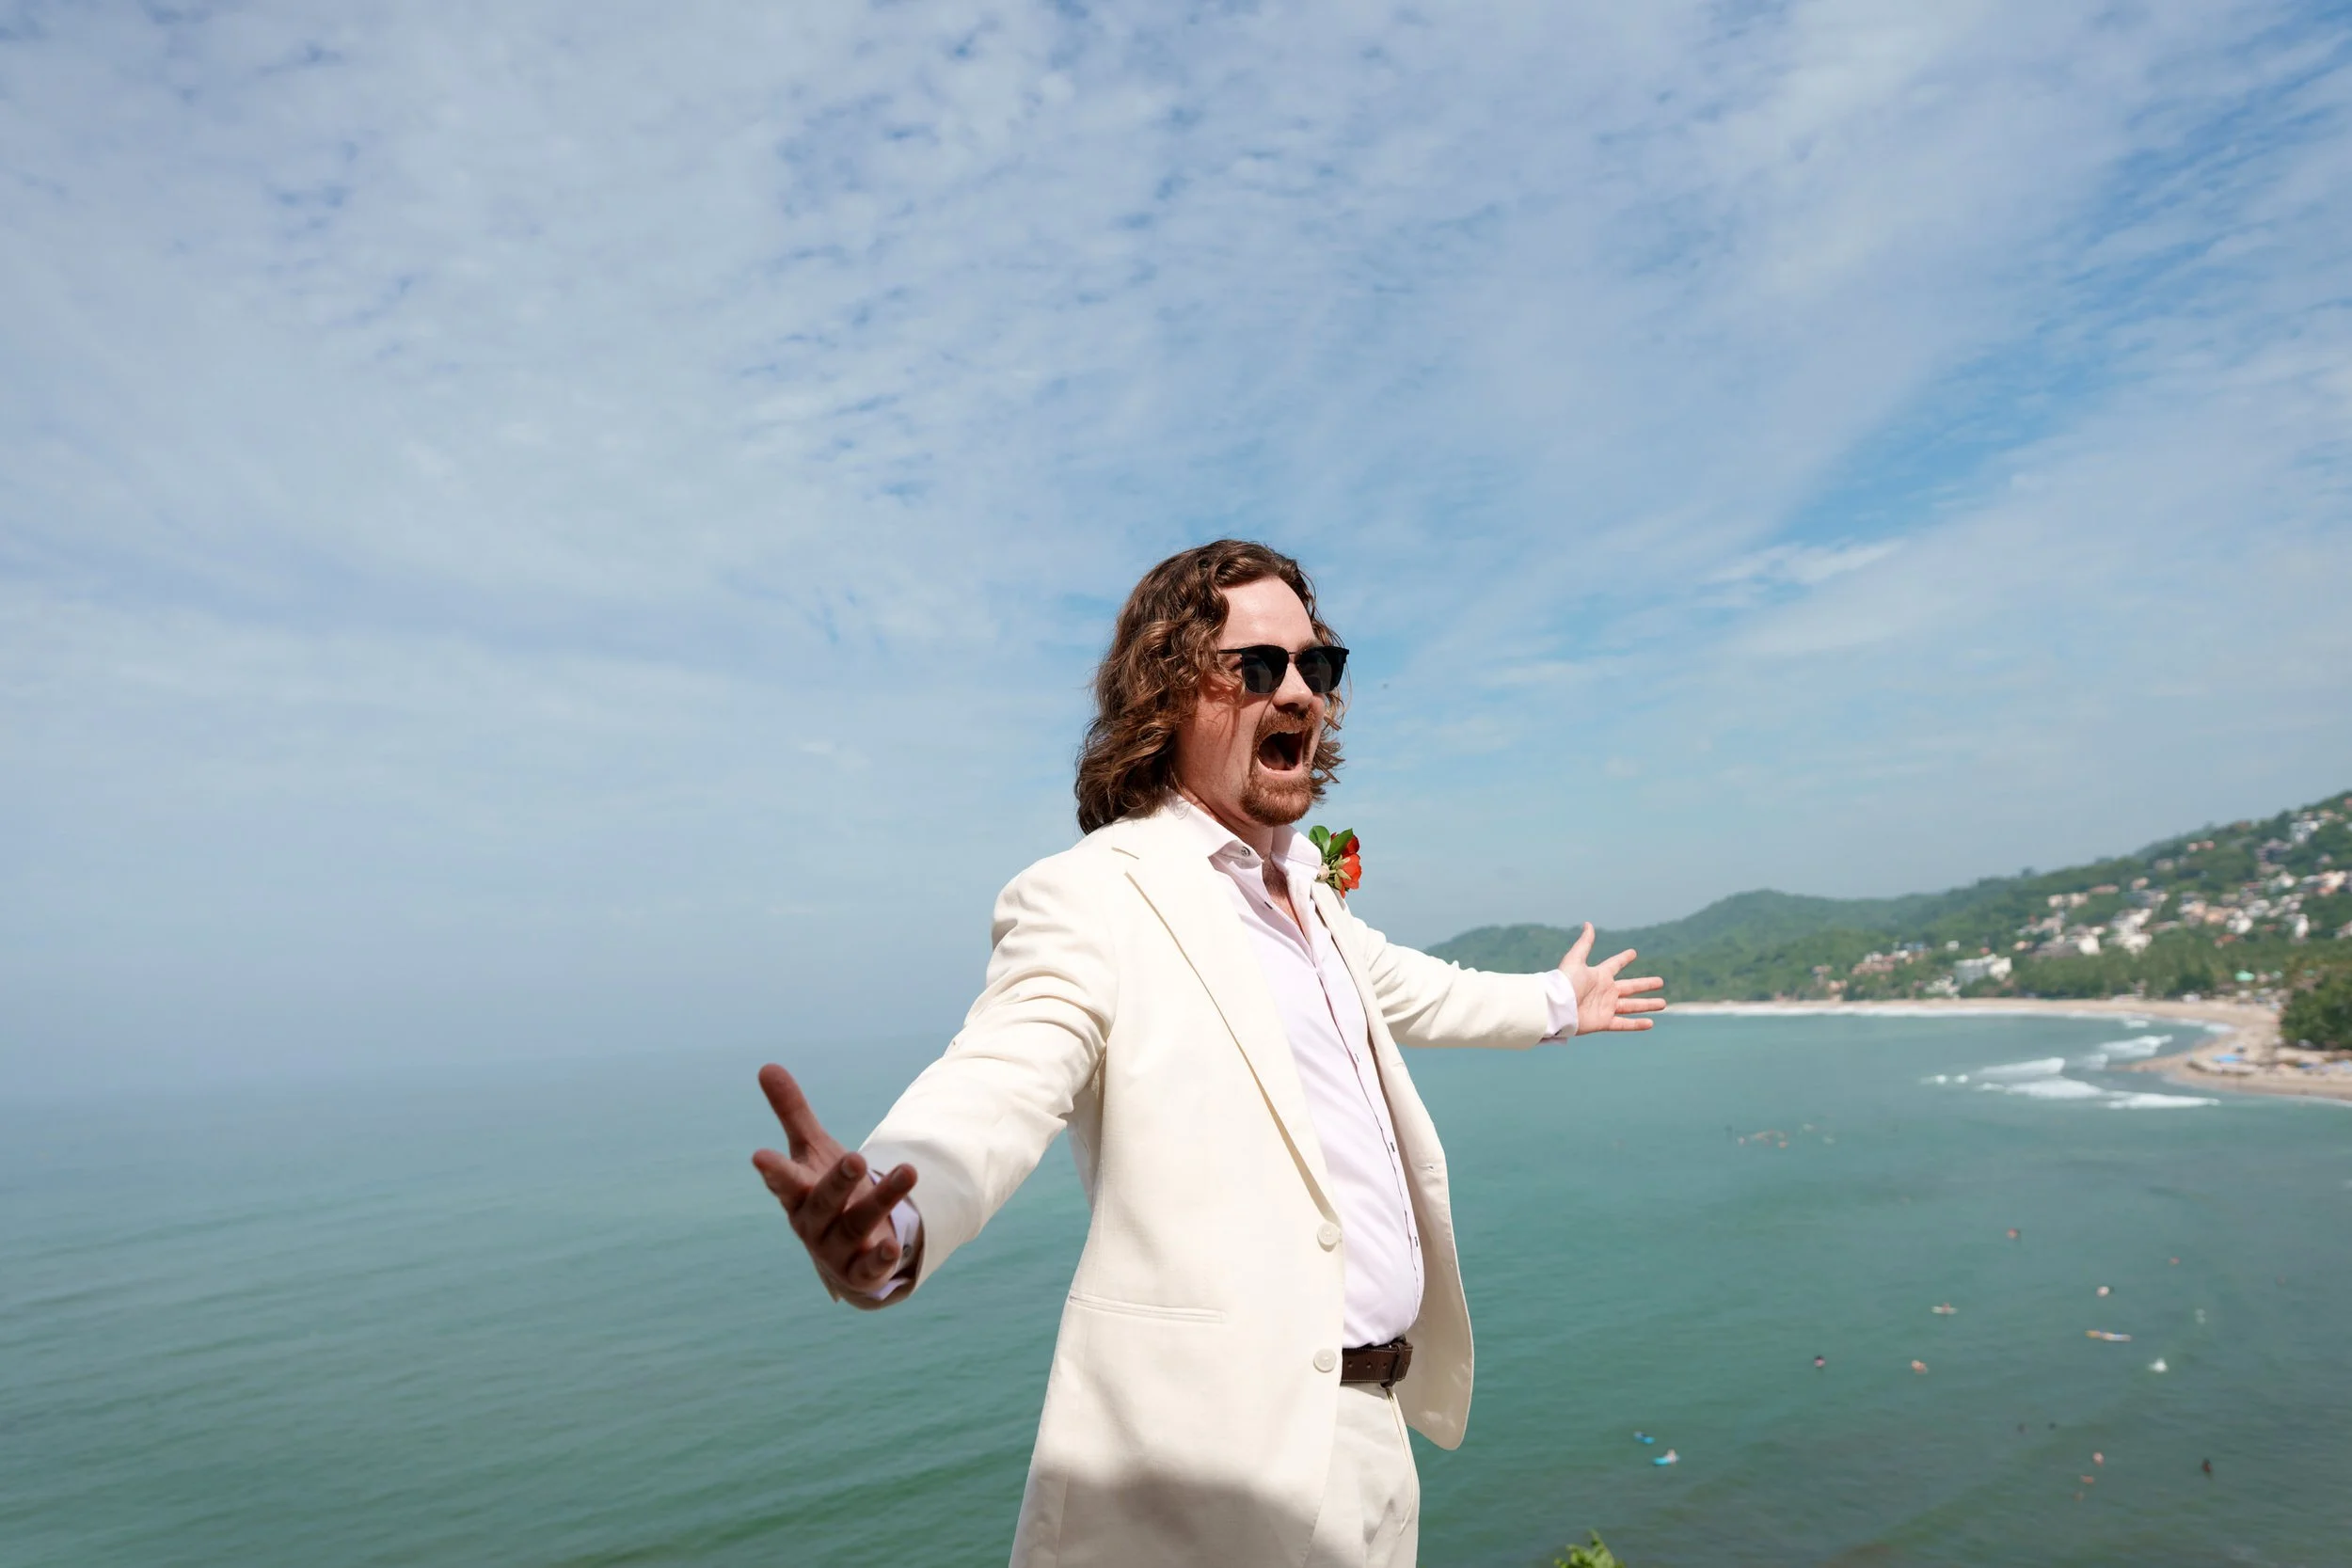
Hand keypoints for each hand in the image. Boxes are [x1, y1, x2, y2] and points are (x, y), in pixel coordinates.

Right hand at [751, 1064, 919, 1296]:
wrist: (842, 1251)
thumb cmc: (823, 1190)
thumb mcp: (812, 1150)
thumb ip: (792, 1113)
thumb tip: (767, 1065)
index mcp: (798, 1193)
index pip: (783, 1181)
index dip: (773, 1171)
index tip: (760, 1156)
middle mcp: (813, 1223)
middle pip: (825, 1201)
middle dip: (839, 1182)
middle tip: (857, 1158)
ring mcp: (835, 1250)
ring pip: (857, 1225)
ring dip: (883, 1200)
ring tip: (908, 1171)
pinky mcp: (859, 1272)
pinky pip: (869, 1269)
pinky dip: (880, 1259)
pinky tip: (894, 1244)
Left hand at [1557, 923, 1666, 1033]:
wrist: (1556, 1006)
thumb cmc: (1565, 982)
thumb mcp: (1575, 960)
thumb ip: (1584, 943)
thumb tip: (1588, 923)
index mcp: (1599, 975)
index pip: (1615, 964)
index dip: (1624, 958)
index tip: (1633, 953)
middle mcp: (1605, 991)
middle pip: (1630, 987)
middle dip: (1645, 984)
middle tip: (1661, 981)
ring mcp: (1606, 1007)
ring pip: (1632, 1006)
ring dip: (1647, 1005)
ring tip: (1664, 1003)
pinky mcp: (1604, 1022)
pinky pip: (1624, 1024)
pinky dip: (1637, 1024)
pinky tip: (1651, 1023)